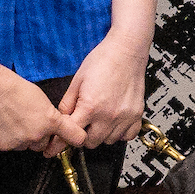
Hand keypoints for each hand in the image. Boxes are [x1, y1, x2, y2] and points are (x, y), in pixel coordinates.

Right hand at [0, 62, 68, 158]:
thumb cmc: (12, 88)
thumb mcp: (41, 98)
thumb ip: (50, 116)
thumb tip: (54, 126)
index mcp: (50, 121)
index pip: (76, 137)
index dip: (75, 138)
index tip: (74, 138)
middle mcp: (36, 135)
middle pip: (44, 144)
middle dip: (39, 135)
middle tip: (28, 121)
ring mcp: (19, 142)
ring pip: (26, 146)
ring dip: (23, 138)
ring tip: (14, 120)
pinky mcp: (3, 146)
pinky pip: (11, 146)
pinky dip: (9, 138)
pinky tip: (4, 124)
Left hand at [59, 29, 149, 150]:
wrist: (126, 50)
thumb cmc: (102, 60)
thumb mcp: (77, 80)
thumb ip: (68, 103)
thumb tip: (61, 119)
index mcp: (91, 107)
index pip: (72, 133)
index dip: (61, 139)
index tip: (57, 143)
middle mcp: (109, 115)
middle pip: (90, 142)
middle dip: (82, 135)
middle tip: (82, 123)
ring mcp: (125, 117)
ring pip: (108, 141)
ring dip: (101, 134)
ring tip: (98, 120)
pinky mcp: (137, 114)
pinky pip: (127, 136)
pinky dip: (119, 133)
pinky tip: (114, 122)